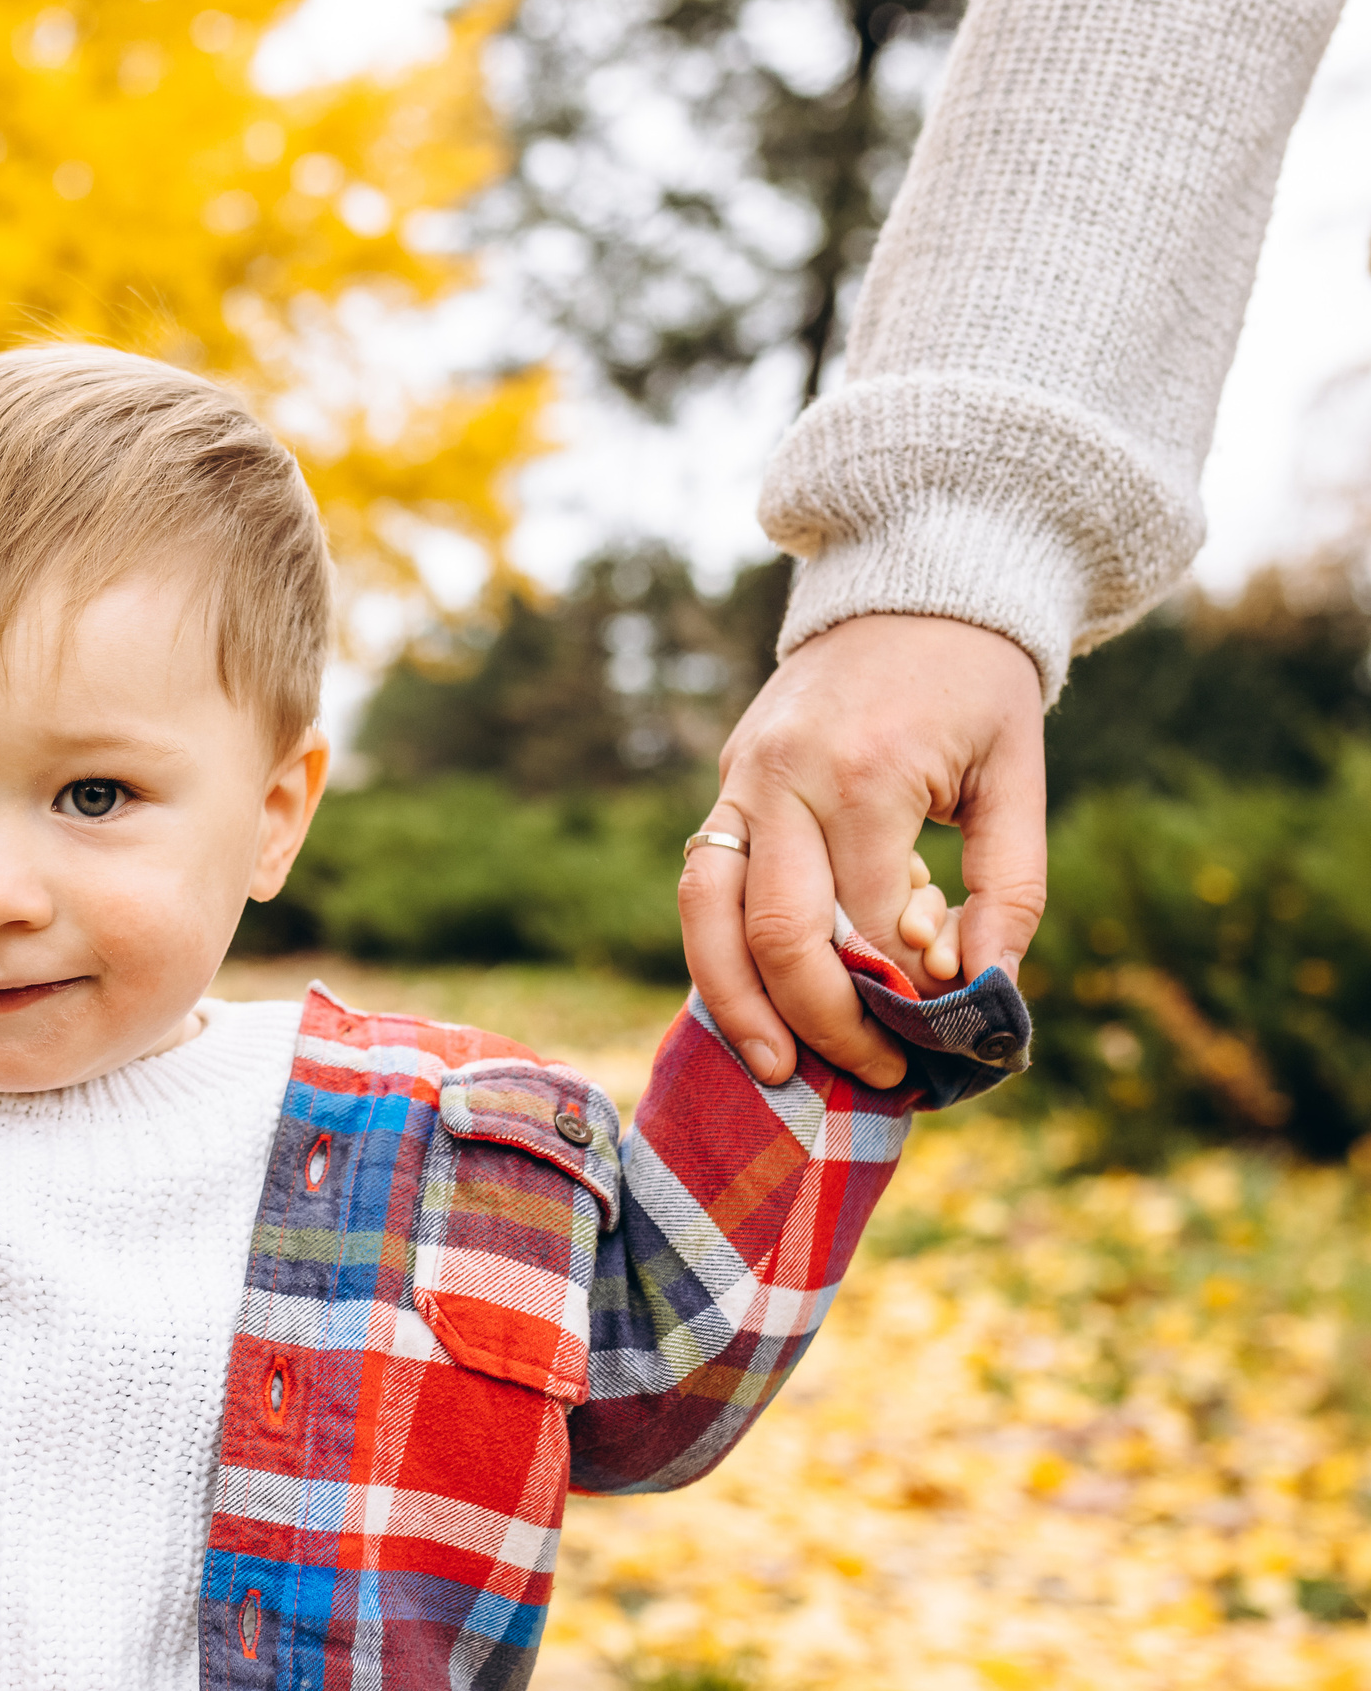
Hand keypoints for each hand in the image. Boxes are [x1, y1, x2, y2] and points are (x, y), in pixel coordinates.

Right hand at [679, 614, 1048, 1087]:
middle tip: (868, 1075)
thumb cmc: (979, 685)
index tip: (930, 1050)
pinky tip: (749, 1002)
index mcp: (868, 775)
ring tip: (772, 1066)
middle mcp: (787, 778)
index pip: (866, 927)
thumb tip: (983, 993)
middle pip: (779, 934)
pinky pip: (705, 882)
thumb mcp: (1018, 779)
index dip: (896, 1001)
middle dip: (821, 1022)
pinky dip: (719, 951)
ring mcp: (742, 776)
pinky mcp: (727, 778)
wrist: (914, 581)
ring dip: (737, 1001)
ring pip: (709, 913)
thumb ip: (1009, 890)